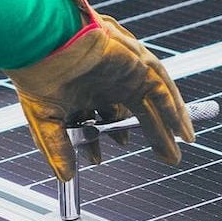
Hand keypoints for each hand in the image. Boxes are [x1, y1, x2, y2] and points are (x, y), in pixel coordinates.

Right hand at [4, 0, 192, 181]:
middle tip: (166, 158)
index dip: (104, 139)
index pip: (103, 117)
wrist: (42, 43)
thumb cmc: (38, 73)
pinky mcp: (137, 63)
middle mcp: (108, 79)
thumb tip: (66, 177)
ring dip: (167, 126)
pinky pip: (161, 88)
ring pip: (153, 100)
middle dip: (153, 136)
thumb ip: (58, 149)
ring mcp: (124, 70)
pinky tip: (182, 132)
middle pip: (136, 111)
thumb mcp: (47, 121)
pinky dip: (174, 109)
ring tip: (177, 150)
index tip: (98, 159)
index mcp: (86, 89)